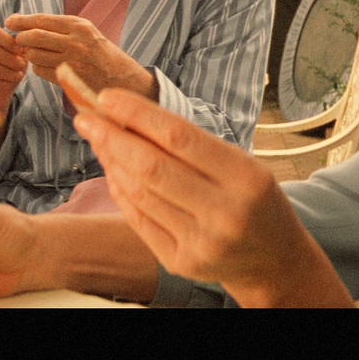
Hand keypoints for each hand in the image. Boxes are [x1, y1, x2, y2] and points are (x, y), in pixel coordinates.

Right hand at [0, 21, 25, 118]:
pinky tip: (9, 83)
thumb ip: (18, 44)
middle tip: (22, 65)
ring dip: (9, 73)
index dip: (6, 39)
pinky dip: (3, 84)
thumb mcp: (15, 52)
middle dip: (11, 59)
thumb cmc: (8, 66)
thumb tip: (24, 39)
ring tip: (18, 75)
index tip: (19, 49)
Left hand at [6, 13, 154, 98]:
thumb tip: (26, 23)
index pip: (42, 20)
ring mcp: (72, 61)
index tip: (9, 21)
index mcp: (79, 25)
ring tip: (32, 54)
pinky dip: (37, 68)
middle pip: (34, 36)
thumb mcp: (86, 33)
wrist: (123, 79)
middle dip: (21, 39)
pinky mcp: (68, 79)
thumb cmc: (100, 54)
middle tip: (17, 42)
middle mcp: (76, 41)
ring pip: (34, 55)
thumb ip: (60, 28)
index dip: (22, 20)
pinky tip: (44, 67)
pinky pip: (41, 71)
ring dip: (28, 55)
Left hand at [68, 88, 352, 307]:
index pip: (180, 137)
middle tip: (85, 116)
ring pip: (139, 193)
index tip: (107, 97)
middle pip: (152, 166)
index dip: (138, 114)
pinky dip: (120, 191)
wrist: (273, 260)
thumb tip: (132, 116)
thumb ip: (194, 145)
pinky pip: (138, 219)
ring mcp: (200, 242)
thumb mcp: (242, 165)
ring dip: (111, 161)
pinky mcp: (180, 262)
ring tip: (97, 139)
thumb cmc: (254, 200)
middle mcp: (223, 212)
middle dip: (111, 137)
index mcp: (245, 177)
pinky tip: (111, 170)